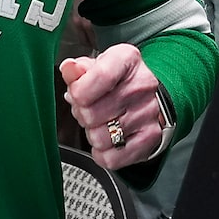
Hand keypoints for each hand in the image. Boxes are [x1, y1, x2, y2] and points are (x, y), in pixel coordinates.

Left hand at [60, 44, 170, 170]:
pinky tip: (108, 139)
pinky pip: (112, 158)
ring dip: (93, 134)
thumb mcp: (97, 65)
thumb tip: (68, 69)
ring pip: (100, 138)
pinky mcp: (150, 138)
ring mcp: (148, 113)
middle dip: (83, 115)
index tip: (76, 94)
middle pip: (92, 113)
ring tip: (101, 123)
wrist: (148, 95)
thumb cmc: (118, 80)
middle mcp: (142, 85)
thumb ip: (78, 69)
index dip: (78, 92)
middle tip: (89, 110)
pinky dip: (103, 153)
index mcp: (127, 60)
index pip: (100, 78)